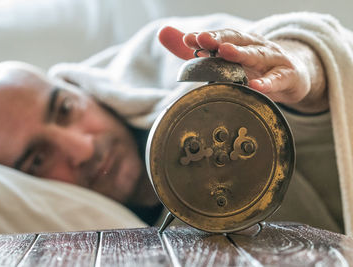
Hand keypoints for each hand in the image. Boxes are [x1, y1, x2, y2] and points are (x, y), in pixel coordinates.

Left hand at [158, 26, 327, 113]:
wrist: (294, 75)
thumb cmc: (255, 67)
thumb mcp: (228, 60)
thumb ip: (196, 49)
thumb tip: (162, 32)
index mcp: (239, 42)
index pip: (220, 37)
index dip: (205, 38)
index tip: (187, 39)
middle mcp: (255, 46)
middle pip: (237, 40)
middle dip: (219, 39)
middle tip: (202, 39)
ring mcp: (273, 59)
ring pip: (257, 55)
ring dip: (241, 53)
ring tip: (225, 52)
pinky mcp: (288, 75)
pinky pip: (278, 79)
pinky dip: (268, 83)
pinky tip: (256, 87)